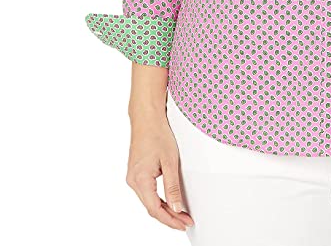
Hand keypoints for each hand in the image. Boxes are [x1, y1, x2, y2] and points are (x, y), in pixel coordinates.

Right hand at [125, 108, 193, 230]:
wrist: (146, 118)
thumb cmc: (157, 134)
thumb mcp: (170, 161)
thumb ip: (173, 187)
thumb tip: (177, 208)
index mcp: (140, 179)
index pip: (155, 209)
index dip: (170, 220)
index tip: (184, 224)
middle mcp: (133, 181)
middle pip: (151, 208)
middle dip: (169, 217)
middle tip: (186, 221)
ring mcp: (133, 178)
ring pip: (149, 201)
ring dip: (164, 209)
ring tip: (180, 215)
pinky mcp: (136, 173)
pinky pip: (147, 193)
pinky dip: (159, 200)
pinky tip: (169, 202)